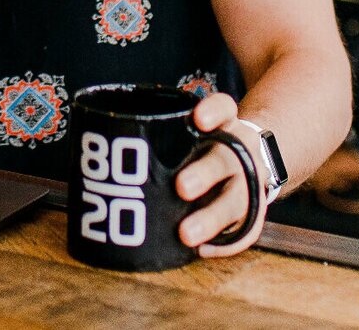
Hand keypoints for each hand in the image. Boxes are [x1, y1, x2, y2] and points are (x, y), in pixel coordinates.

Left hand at [175, 92, 268, 256]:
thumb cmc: (204, 145)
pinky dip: (228, 242)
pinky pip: (248, 230)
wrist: (250, 158)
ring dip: (212, 217)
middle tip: (181, 187)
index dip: (214, 112)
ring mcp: (249, 182)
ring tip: (186, 234)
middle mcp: (239, 152)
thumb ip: (162, 134)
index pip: (224, 109)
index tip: (198, 118)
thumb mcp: (192, 130)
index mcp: (225, 125)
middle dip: (205, 174)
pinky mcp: (254, 210)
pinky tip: (202, 249)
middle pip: (225, 160)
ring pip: (237, 199)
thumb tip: (104, 152)